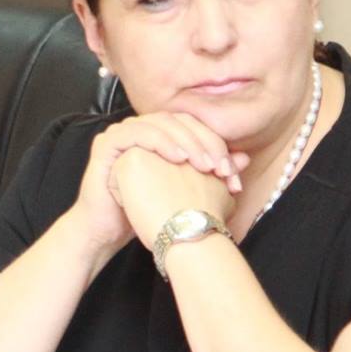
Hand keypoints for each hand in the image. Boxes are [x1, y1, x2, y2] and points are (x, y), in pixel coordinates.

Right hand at [74, 112, 245, 252]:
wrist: (109, 231)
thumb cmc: (144, 211)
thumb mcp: (186, 190)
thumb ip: (212, 172)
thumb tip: (243, 159)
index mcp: (159, 135)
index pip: (192, 126)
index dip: (214, 143)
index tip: (231, 171)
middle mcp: (140, 129)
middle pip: (178, 121)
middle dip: (204, 142)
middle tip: (220, 167)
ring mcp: (121, 133)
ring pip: (160, 123)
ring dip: (186, 141)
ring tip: (203, 164)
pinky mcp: (107, 143)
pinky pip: (136, 133)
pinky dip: (160, 141)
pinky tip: (177, 159)